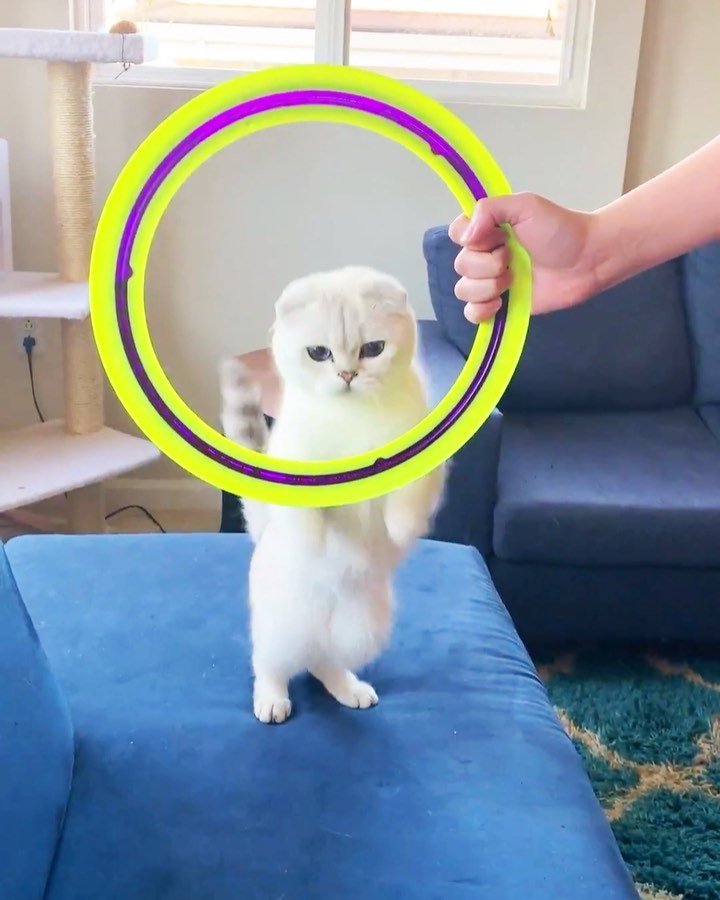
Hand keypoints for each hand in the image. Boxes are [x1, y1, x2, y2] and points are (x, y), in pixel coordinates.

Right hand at [448, 193, 600, 322]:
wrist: (587, 260)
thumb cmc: (560, 229)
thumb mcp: (525, 205)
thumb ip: (490, 209)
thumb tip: (466, 237)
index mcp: (487, 230)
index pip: (457, 234)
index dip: (470, 239)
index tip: (496, 237)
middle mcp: (485, 256)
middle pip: (460, 265)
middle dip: (486, 265)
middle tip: (513, 258)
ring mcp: (492, 282)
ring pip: (463, 290)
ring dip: (487, 286)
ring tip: (514, 280)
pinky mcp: (501, 306)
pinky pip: (472, 314)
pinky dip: (481, 311)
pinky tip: (500, 303)